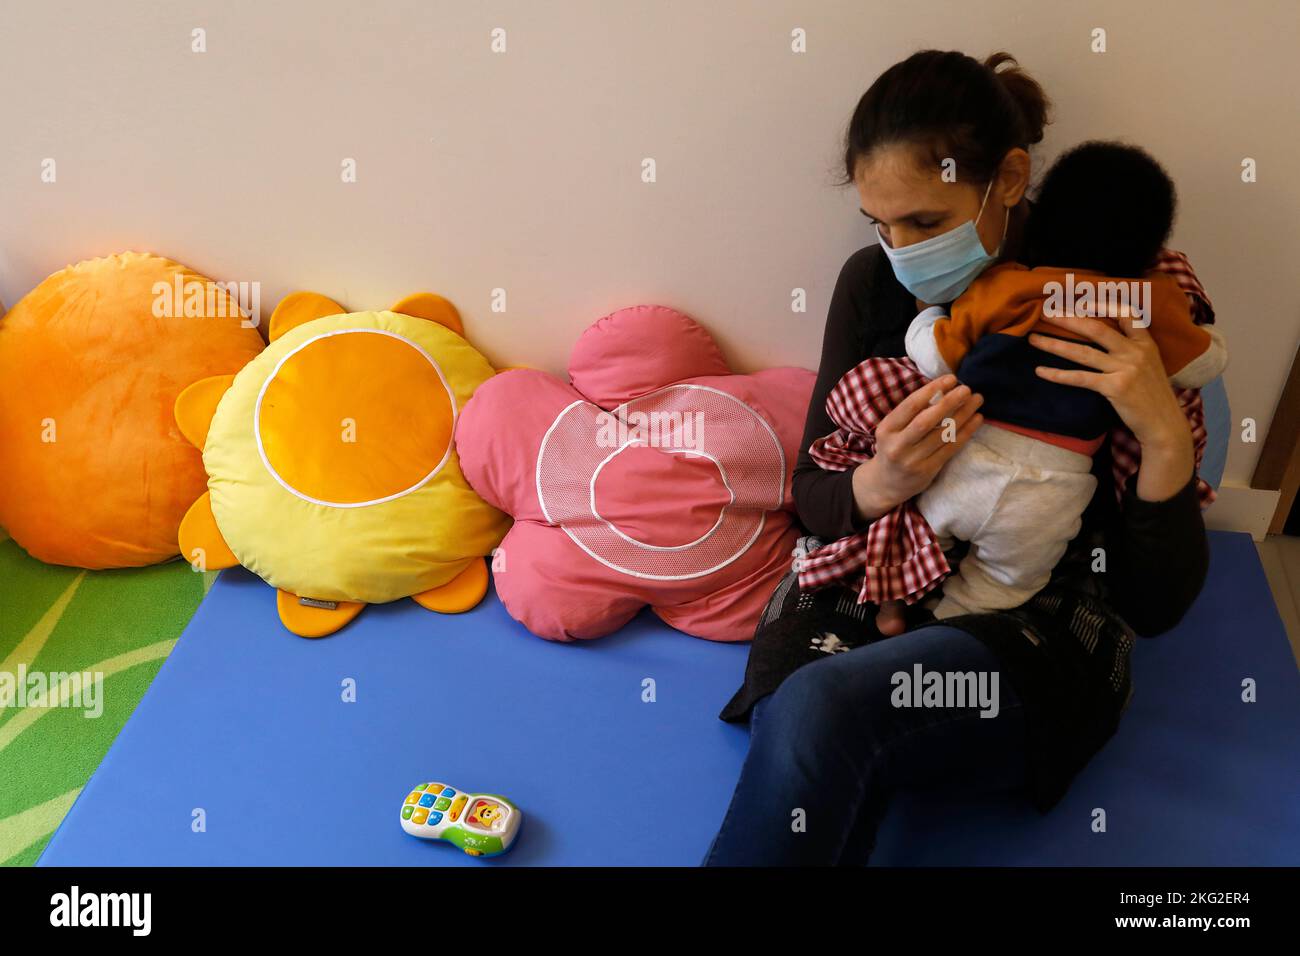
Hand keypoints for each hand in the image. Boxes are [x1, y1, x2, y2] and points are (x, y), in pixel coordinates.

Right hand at [851, 374, 983, 519]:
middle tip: (966, 389)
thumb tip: (942, 390)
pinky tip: (976, 420)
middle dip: (949, 402)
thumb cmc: (894, 447)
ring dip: (963, 415)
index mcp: (887, 429)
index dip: (932, 390)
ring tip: (976, 400)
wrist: (886, 483)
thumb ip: (911, 413)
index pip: (910, 406)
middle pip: (926, 421)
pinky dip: (966, 432)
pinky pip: (951, 448)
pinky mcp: (927, 471)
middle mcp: (898, 445)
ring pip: (942, 434)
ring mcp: (913, 460)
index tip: (950, 379)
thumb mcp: (892, 429)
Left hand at [1029, 314, 1193, 500]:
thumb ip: (1131, 349)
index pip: (1126, 313)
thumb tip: (1103, 338)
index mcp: (1145, 343)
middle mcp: (1136, 351)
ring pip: (1083, 352)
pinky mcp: (1115, 387)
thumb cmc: (1152, 395)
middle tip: (1046, 312)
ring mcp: (1126, 368)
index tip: (1079, 299)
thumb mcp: (1149, 365)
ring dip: (1054, 344)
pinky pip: (1080, 378)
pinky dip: (1058, 374)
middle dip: (1069, 318)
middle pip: (1097, 328)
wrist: (1164, 423)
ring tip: (1033, 339)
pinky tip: (1041, 371)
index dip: (1102, 303)